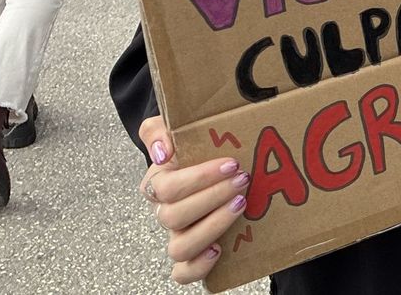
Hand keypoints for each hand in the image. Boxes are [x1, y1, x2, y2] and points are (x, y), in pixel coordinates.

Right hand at [137, 115, 250, 284]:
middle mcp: (164, 212)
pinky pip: (183, 273)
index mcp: (157, 184)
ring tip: (240, 204)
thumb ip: (159, 130)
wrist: (212, 164)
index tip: (231, 163)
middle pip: (174, 215)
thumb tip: (164, 152)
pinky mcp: (192, 256)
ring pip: (179, 247)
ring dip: (211, 226)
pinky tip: (219, 249)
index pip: (165, 186)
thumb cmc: (193, 147)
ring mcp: (178, 235)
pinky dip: (198, 266)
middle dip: (212, 197)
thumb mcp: (174, 128)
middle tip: (242, 179)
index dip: (198, 178)